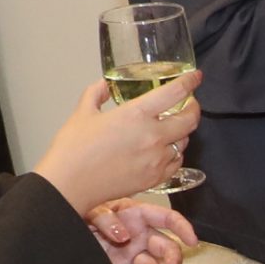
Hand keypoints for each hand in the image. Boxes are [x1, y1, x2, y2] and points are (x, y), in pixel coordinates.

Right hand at [33, 71, 192, 215]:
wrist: (69, 185)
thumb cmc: (73, 150)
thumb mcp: (83, 112)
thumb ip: (96, 93)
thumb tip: (104, 85)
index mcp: (136, 114)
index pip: (175, 93)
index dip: (190, 82)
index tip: (195, 77)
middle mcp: (152, 136)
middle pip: (190, 119)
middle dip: (193, 108)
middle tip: (189, 104)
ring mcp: (156, 159)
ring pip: (184, 142)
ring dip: (182, 132)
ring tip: (171, 128)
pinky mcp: (154, 178)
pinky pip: (176, 162)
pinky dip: (174, 154)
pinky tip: (164, 150)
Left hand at [87, 199, 194, 263]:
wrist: (61, 234)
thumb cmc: (78, 213)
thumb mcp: (91, 208)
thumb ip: (106, 219)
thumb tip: (123, 234)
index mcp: (136, 215)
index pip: (167, 219)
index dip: (183, 228)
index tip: (192, 241)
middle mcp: (138, 235)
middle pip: (166, 247)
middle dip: (173, 259)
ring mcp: (130, 254)